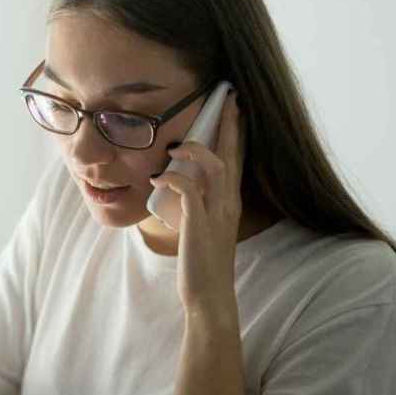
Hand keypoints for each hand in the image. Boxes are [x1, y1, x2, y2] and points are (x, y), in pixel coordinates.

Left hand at [150, 90, 243, 314]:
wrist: (208, 295)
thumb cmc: (202, 263)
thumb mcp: (203, 227)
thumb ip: (197, 205)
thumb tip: (179, 186)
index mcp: (230, 203)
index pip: (237, 160)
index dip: (236, 134)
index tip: (235, 109)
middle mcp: (228, 203)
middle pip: (231, 155)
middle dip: (228, 126)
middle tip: (227, 99)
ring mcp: (216, 213)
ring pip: (213, 168)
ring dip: (194, 151)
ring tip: (175, 147)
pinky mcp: (199, 224)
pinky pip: (188, 191)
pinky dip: (173, 179)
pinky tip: (159, 179)